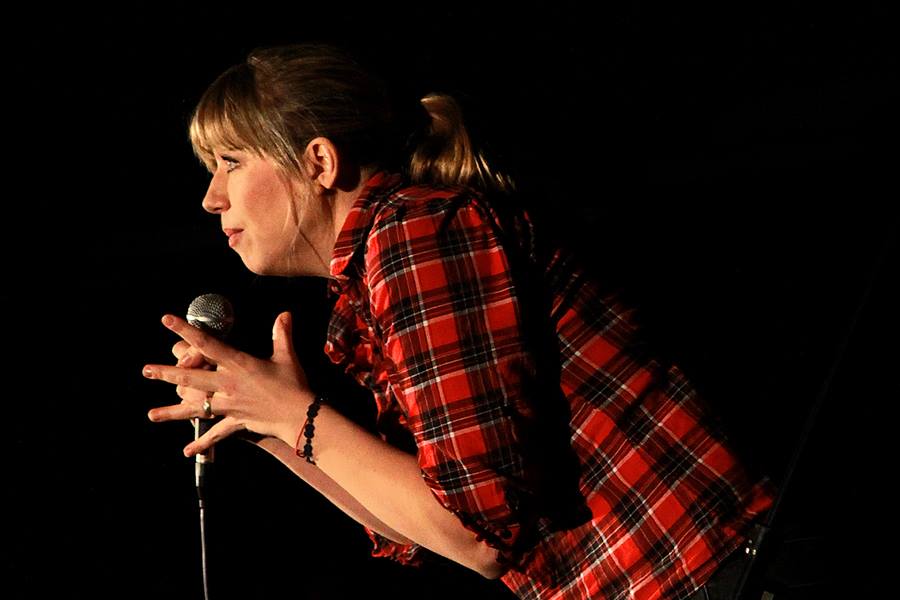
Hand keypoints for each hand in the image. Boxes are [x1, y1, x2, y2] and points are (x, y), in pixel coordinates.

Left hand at [144, 311, 312, 455]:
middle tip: (146, 371)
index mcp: (238, 364)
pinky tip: (186, 450)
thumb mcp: (287, 356)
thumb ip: (281, 334)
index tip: (167, 320)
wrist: (299, 415)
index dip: (186, 331)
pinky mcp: (235, 421)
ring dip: (172, 411)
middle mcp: (228, 384)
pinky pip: (215, 433)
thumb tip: (285, 313)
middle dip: (166, 374)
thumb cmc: (294, 384)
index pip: (207, 344)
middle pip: (191, 378)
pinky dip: (202, 442)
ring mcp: (229, 405)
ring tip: (151, 415)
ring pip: (195, 408)